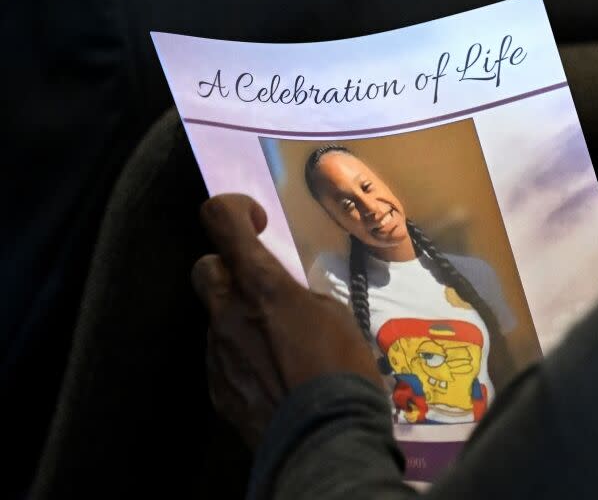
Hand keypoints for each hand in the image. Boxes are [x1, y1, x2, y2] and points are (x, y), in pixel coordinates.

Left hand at [191, 194, 382, 449]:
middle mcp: (228, 313)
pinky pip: (222, 358)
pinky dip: (242, 359)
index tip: (255, 224)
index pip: (221, 221)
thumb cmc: (341, 368)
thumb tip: (286, 301)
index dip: (232, 209)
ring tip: (278, 350)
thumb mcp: (336, 317)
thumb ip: (299, 298)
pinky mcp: (216, 387)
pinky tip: (272, 380)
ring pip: (215, 318)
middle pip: (205, 268)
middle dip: (228, 270)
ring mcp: (216, 352)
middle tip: (260, 290)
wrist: (324, 439)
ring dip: (239, 321)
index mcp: (262, 286)